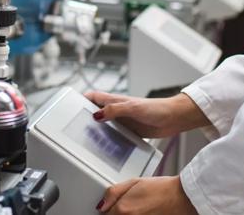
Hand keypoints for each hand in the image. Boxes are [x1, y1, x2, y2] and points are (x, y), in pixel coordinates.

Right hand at [84, 91, 209, 138]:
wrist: (173, 118)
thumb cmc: (157, 108)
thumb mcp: (133, 108)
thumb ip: (115, 110)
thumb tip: (97, 114)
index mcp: (115, 100)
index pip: (93, 96)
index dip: (81, 99)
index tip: (71, 105)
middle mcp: (117, 110)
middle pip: (95, 111)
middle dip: (85, 116)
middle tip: (75, 126)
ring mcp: (123, 120)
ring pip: (104, 124)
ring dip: (96, 130)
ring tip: (86, 139)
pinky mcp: (130, 131)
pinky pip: (114, 135)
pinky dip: (108, 139)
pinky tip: (105, 147)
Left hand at [98, 176, 196, 213]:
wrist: (182, 197)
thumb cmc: (162, 189)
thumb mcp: (134, 182)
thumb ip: (114, 193)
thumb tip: (102, 204)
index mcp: (123, 209)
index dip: (107, 210)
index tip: (111, 207)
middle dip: (116, 214)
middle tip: (128, 207)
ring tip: (138, 209)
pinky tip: (144, 212)